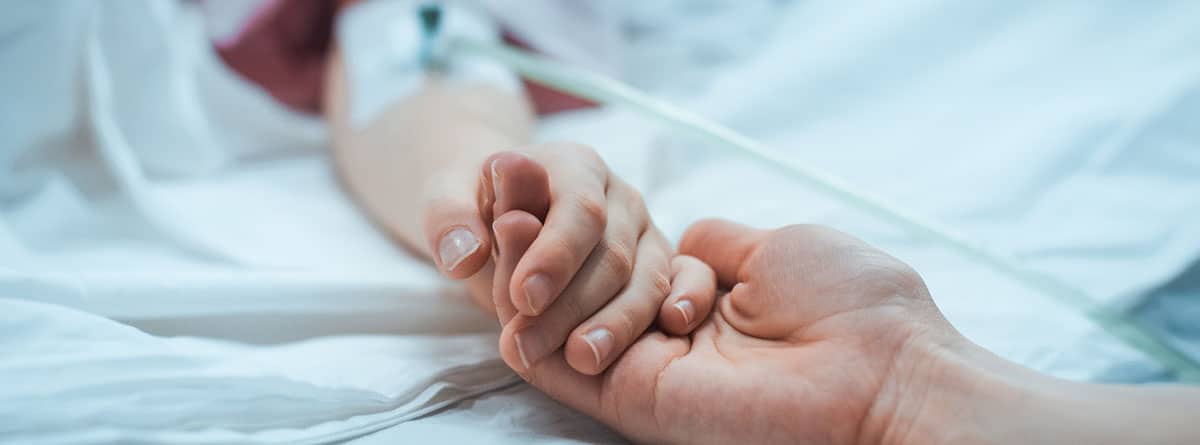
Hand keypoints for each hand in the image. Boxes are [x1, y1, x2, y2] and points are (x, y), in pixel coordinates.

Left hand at [423, 144, 715, 374]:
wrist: (501, 214)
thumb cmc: (475, 207)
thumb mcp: (445, 200)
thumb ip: (449, 221)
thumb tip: (464, 255)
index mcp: (573, 166)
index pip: (577, 209)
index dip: (555, 255)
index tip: (523, 298)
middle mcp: (619, 196)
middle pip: (612, 253)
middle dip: (572, 306)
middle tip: (528, 348)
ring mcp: (645, 232)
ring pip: (647, 278)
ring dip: (617, 324)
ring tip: (581, 361)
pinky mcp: (659, 266)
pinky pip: (683, 284)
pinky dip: (683, 305)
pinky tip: (671, 329)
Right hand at [495, 219, 962, 444]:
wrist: (884, 369)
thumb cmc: (851, 304)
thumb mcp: (775, 248)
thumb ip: (714, 244)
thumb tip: (681, 237)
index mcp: (707, 303)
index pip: (620, 267)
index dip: (576, 229)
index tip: (543, 183)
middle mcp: (672, 340)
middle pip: (583, 294)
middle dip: (538, 246)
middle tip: (504, 197)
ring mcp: (651, 372)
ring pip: (562, 328)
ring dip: (522, 277)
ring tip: (500, 220)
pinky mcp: (637, 401)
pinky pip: (562, 371)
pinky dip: (523, 328)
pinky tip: (501, 278)